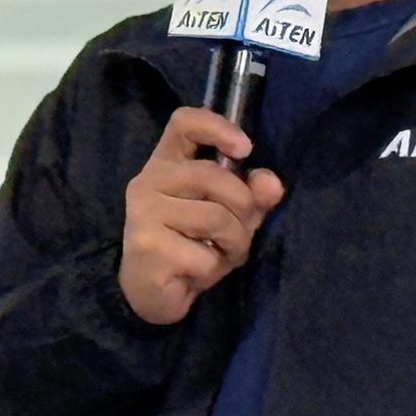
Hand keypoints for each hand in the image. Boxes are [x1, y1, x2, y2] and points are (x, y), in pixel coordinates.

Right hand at [118, 106, 284, 325]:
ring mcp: (144, 213)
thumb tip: (272, 183)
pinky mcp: (147, 246)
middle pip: (212, 175)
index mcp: (167, 163)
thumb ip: (252, 196)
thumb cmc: (192, 245)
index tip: (245, 149)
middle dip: (243, 207)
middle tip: (239, 232)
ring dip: (234, 243)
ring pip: (214, 217)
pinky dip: (214, 267)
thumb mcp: (230, 217)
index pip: (184, 123)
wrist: (152, 293)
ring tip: (221, 254)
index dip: (217, 126)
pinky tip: (198, 271)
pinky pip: (204, 254)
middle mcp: (149, 181)